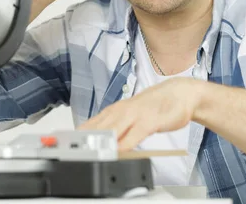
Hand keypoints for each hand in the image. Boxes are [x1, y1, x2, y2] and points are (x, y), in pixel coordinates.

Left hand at [78, 78, 203, 150]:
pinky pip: (134, 134)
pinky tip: (118, 151)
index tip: (65, 145)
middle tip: (73, 150)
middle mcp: (122, 111)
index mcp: (115, 110)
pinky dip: (125, 143)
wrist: (180, 94)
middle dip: (85, 140)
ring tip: (89, 152)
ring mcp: (135, 115)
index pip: (91, 124)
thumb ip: (116, 128)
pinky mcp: (150, 121)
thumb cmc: (154, 106)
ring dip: (101, 141)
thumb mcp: (131, 116)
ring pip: (113, 129)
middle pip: (98, 127)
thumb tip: (100, 142)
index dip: (77, 136)